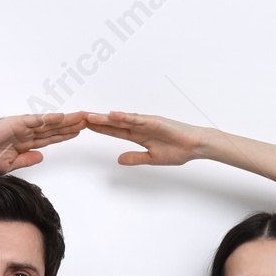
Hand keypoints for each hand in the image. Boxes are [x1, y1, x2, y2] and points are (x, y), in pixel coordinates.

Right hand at [0, 113, 86, 175]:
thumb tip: (42, 157)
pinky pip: (36, 120)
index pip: (49, 139)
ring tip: (82, 116)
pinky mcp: (15, 123)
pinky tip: (62, 117)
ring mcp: (21, 126)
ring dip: (66, 120)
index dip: (65, 135)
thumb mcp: (9, 165)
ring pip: (49, 123)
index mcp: (23, 143)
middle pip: (54, 129)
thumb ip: (26, 160)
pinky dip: (49, 118)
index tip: (79, 132)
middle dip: (72, 125)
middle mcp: (25, 133)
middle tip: (88, 120)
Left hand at [83, 111, 206, 166]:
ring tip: (91, 116)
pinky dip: (125, 117)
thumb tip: (118, 160)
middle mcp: (140, 127)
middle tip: (81, 118)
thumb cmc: (177, 151)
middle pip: (114, 123)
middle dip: (98, 121)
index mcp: (139, 136)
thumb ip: (135, 158)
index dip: (101, 129)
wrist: (195, 147)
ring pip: (122, 119)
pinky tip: (113, 115)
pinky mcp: (155, 121)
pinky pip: (137, 119)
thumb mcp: (151, 158)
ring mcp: (147, 123)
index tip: (86, 127)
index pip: (115, 131)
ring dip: (106, 118)